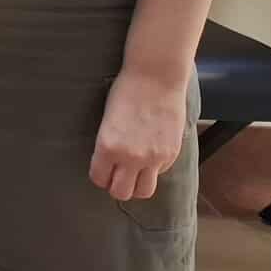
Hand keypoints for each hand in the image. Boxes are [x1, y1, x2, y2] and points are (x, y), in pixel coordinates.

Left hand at [91, 68, 187, 201]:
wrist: (155, 78)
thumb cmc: (125, 92)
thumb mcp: (107, 120)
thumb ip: (109, 145)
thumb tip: (111, 163)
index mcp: (107, 146)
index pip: (99, 178)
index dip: (100, 176)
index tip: (102, 170)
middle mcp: (130, 157)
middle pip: (121, 192)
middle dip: (117, 186)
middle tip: (117, 174)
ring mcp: (153, 158)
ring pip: (144, 191)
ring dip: (137, 185)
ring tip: (134, 173)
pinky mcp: (171, 154)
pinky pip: (160, 173)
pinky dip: (154, 170)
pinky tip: (150, 154)